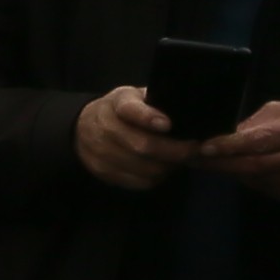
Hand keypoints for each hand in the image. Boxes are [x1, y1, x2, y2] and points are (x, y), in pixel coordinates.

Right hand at [73, 81, 191, 192]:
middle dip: (174, 151)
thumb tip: (187, 114)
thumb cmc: (122, 110)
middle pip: (142, 145)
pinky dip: (156, 178)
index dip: (147, 118)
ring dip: (167, 167)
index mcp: (117, 103)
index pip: (129, 110)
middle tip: (194, 150)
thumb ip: (156, 104)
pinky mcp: (103, 172)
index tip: (167, 125)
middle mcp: (104, 127)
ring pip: (144, 168)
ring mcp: (100, 152)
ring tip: (178, 160)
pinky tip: (162, 169)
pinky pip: (138, 181)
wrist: (85, 127)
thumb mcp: (136, 97)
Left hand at [198, 97, 279, 202]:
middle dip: (219, 162)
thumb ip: (254, 123)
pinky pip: (261, 188)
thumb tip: (225, 137)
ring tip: (205, 162)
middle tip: (190, 159)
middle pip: (254, 165)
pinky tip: (234, 169)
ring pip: (254, 179)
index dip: (231, 146)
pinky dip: (244, 179)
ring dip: (228, 171)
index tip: (204, 148)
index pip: (260, 141)